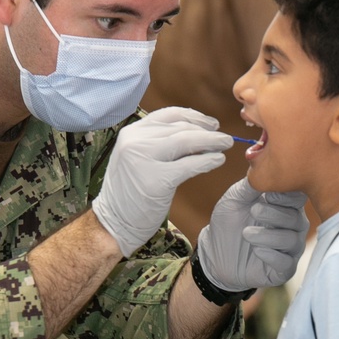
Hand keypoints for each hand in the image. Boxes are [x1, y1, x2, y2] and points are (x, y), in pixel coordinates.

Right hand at [92, 107, 231, 256]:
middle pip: (180, 127)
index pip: (168, 115)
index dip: (194, 117)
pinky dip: (207, 161)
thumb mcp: (137, 158)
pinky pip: (189, 165)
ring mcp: (144, 159)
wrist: (114, 222)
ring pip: (187, 141)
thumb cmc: (130, 192)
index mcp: (131, 133)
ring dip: (211, 142)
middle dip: (207, 131)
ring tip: (225, 145)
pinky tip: (217, 161)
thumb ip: (159, 143)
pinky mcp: (156, 180)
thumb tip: (198, 134)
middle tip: (224, 138)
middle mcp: (135, 141)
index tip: (211, 124)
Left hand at [197, 179, 308, 292]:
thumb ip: (252, 185)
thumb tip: (264, 168)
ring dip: (269, 235)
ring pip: (292, 240)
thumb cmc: (227, 223)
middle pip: (297, 218)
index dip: (286, 196)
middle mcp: (293, 226)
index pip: (298, 197)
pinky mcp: (284, 269)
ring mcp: (290, 248)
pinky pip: (287, 262)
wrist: (214, 254)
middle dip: (275, 213)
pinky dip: (272, 255)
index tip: (268, 195)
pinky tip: (256, 250)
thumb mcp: (235, 199)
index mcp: (285, 206)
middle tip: (254, 211)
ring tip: (246, 233)